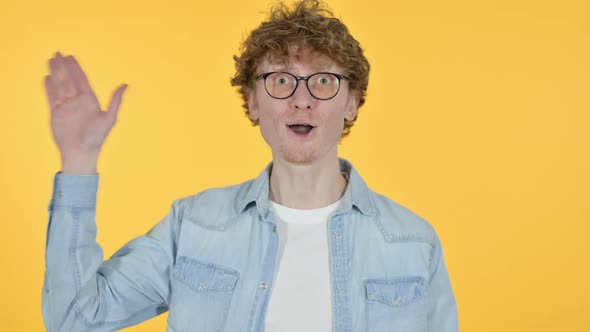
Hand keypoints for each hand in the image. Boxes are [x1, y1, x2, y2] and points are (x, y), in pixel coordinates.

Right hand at [44, 52, 127, 172]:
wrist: (81, 152)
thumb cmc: (97, 137)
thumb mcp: (110, 117)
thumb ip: (116, 100)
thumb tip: (126, 85)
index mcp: (90, 100)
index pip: (82, 80)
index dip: (76, 68)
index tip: (71, 57)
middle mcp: (77, 101)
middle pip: (69, 79)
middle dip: (64, 67)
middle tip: (58, 53)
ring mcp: (66, 106)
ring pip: (59, 85)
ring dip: (56, 73)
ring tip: (51, 60)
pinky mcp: (56, 113)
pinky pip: (52, 97)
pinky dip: (49, 87)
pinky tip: (47, 77)